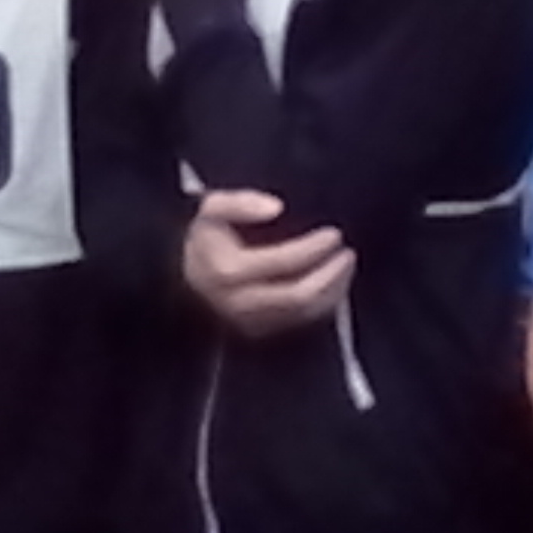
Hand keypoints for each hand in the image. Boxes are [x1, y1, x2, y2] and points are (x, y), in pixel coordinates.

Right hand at [183, 190, 356, 337]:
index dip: (313, 249)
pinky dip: (322, 303)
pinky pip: (298, 321)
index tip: (334, 234)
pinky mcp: (258, 331)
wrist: (184, 268)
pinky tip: (333, 283)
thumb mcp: (211, 207)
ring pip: (301, 313)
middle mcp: (237, 302)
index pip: (282, 263)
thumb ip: (239, 202)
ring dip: (331, 290)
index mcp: (226, 271)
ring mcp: (247, 321)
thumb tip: (276, 207)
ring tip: (346, 265)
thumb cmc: (206, 234)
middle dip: (329, 275)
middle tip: (348, 253)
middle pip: (296, 296)